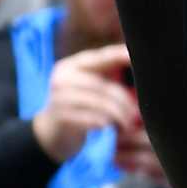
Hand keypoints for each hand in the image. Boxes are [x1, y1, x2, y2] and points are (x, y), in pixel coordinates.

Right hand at [31, 44, 138, 162]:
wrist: (51, 133)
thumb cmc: (78, 105)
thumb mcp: (87, 86)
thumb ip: (106, 73)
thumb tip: (134, 61)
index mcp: (70, 66)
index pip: (98, 57)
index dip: (117, 54)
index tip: (134, 55)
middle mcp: (61, 78)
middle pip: (102, 86)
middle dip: (123, 100)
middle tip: (135, 113)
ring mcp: (58, 98)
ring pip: (99, 104)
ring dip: (118, 115)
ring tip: (126, 123)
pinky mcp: (60, 117)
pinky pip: (92, 119)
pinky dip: (105, 123)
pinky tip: (110, 127)